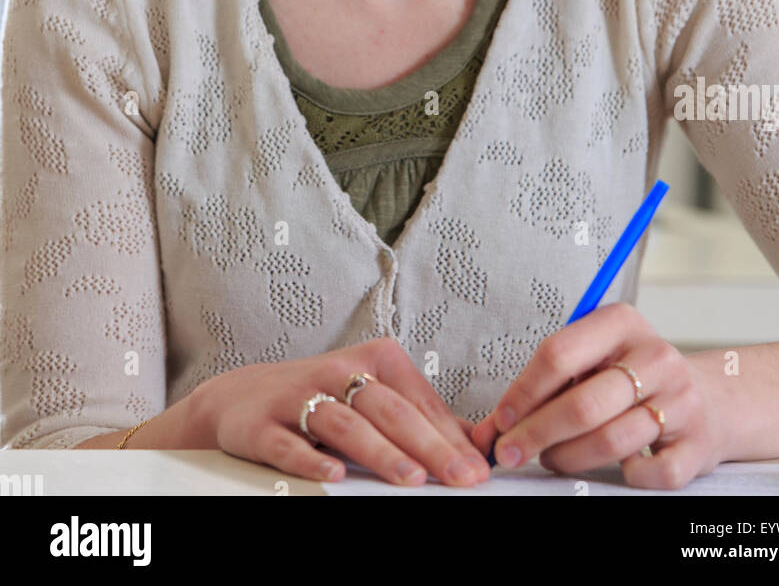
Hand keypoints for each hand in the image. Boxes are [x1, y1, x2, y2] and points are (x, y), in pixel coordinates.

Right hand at [193, 336, 489, 487]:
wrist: (243, 396)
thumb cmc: (321, 397)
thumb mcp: (373, 395)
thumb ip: (421, 416)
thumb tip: (477, 443)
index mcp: (374, 358)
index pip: (419, 402)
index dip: (451, 437)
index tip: (478, 469)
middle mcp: (339, 371)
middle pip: (390, 411)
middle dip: (430, 446)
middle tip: (460, 477)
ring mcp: (300, 396)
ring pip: (347, 424)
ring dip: (380, 452)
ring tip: (411, 477)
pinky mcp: (265, 424)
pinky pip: (290, 444)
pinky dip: (312, 458)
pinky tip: (334, 475)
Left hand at [468, 303, 727, 489]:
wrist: (706, 398)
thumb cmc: (633, 379)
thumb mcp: (593, 362)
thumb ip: (545, 388)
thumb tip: (490, 429)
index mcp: (622, 323)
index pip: (559, 354)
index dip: (523, 392)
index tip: (501, 420)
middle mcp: (655, 356)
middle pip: (583, 403)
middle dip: (537, 433)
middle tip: (511, 452)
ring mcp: (681, 399)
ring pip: (610, 440)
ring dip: (568, 458)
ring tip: (551, 458)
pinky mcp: (698, 443)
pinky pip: (650, 472)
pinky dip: (625, 476)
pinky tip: (614, 466)